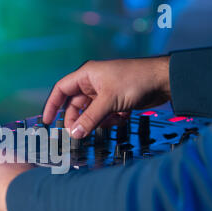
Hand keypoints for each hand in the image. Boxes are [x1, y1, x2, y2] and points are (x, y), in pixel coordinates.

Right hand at [43, 56, 170, 137]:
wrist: (163, 81)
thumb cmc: (136, 80)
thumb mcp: (109, 101)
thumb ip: (90, 118)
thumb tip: (74, 134)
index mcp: (86, 75)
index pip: (61, 90)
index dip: (52, 105)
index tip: (48, 122)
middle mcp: (92, 83)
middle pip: (75, 106)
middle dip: (78, 120)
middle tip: (78, 134)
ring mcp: (103, 93)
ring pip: (90, 113)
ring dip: (96, 121)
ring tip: (109, 121)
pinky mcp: (114, 102)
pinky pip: (103, 116)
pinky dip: (109, 120)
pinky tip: (121, 117)